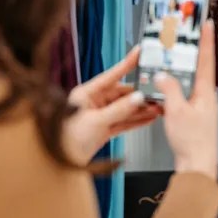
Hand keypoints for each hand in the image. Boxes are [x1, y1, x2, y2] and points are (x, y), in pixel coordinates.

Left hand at [64, 47, 162, 165]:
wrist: (60, 164)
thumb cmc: (67, 141)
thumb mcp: (96, 121)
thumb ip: (119, 110)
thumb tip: (137, 98)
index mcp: (86, 93)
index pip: (111, 75)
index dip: (126, 64)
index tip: (138, 53)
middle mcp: (93, 102)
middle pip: (121, 94)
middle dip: (139, 95)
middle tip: (155, 94)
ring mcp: (99, 116)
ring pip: (125, 109)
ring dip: (141, 109)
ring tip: (156, 107)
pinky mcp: (104, 129)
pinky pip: (124, 122)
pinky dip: (137, 121)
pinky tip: (148, 118)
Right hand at [152, 21, 217, 179]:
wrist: (197, 166)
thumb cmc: (192, 142)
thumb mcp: (176, 111)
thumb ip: (169, 89)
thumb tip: (162, 75)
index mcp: (205, 92)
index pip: (206, 60)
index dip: (205, 41)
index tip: (206, 24)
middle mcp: (205, 97)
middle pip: (196, 69)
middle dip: (188, 53)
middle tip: (182, 37)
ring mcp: (200, 107)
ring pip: (187, 84)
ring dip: (177, 73)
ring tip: (166, 63)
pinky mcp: (193, 116)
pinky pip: (181, 97)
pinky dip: (172, 91)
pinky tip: (160, 92)